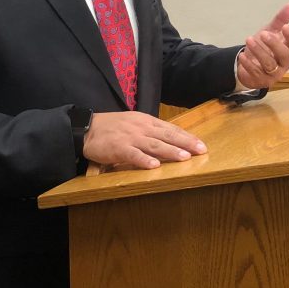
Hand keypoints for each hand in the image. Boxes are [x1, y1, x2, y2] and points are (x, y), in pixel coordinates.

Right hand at [82, 111, 207, 169]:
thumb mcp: (134, 123)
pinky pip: (134, 155)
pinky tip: (155, 166)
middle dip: (186, 143)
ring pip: (155, 145)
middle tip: (201, 150)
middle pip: (168, 136)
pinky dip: (144, 160)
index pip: (171, 129)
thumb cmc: (112, 127)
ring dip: (171, 151)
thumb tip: (169, 139)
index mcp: (146, 121)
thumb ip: (150, 130)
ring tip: (185, 157)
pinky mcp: (119, 148)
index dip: (187, 137)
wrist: (88, 128)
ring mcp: (131, 138)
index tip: (201, 144)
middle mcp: (142, 128)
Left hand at [236, 2, 288, 89]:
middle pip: (284, 55)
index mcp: (288, 49)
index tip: (284, 27)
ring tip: (248, 40)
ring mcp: (274, 73)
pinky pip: (256, 73)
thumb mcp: (270, 31)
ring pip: (269, 64)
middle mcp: (284, 63)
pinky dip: (249, 64)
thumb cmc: (264, 47)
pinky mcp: (262, 81)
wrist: (248, 65)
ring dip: (258, 51)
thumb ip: (280, 20)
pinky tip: (242, 55)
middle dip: (274, 44)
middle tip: (263, 34)